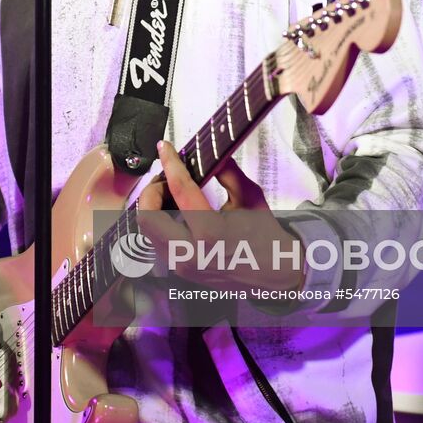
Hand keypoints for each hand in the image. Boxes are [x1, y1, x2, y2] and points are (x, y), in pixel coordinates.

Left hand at [136, 141, 303, 291]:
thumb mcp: (250, 198)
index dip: (170, 163)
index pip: (180, 190)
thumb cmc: (265, 237)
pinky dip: (160, 222)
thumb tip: (209, 154)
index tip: (165, 148)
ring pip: (147, 231)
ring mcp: (183, 266)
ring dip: (153, 207)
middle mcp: (191, 253)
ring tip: (170, 193)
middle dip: (151, 191)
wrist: (274, 274)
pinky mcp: (181, 271)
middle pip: (147, 217)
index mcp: (211, 233)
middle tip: (165, 179)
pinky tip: (174, 212)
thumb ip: (227, 173)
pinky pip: (157, 242)